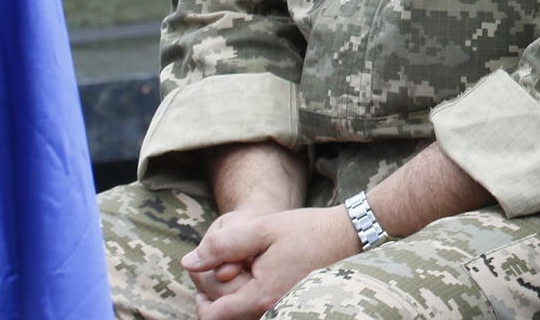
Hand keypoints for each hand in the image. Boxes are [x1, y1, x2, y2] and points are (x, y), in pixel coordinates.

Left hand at [183, 206, 357, 319]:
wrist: (351, 235)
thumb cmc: (309, 230)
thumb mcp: (262, 229)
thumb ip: (222, 245)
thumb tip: (188, 262)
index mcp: (260, 296)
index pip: (212, 315)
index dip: (202, 296)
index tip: (211, 273)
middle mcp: (271, 312)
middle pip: (226, 317)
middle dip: (220, 294)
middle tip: (229, 266)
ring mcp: (284, 312)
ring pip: (243, 315)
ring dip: (236, 297)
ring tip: (248, 269)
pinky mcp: (293, 309)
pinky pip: (260, 311)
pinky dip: (252, 297)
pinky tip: (262, 276)